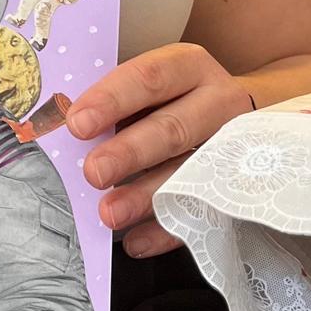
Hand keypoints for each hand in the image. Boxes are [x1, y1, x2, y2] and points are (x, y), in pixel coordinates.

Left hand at [67, 43, 253, 257]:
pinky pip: (204, 213)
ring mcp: (234, 147)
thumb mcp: (154, 87)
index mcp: (189, 67)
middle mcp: (218, 102)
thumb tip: (65, 128)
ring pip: (190, 173)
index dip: (112, 99)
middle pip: (173, 128)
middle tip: (94, 172)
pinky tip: (136, 242)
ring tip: (109, 214)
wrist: (245, 116)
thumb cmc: (176, 99)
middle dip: (131, 152)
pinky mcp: (238, 187)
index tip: (77, 124)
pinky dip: (167, 230)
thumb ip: (117, 103)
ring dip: (146, 196)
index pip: (150, 77)